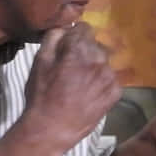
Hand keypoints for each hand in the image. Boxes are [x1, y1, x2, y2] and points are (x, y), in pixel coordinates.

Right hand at [21, 25, 119, 155]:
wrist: (52, 129)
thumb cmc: (41, 94)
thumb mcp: (39, 61)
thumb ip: (53, 37)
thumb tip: (65, 27)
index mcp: (79, 47)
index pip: (84, 27)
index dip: (74, 36)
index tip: (67, 48)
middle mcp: (99, 58)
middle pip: (95, 45)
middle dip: (84, 51)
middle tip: (71, 68)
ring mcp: (109, 76)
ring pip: (104, 62)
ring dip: (94, 67)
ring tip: (80, 83)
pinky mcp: (115, 93)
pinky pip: (110, 79)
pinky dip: (102, 83)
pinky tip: (88, 93)